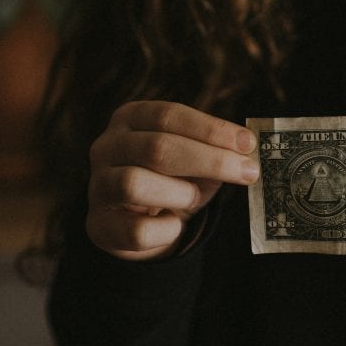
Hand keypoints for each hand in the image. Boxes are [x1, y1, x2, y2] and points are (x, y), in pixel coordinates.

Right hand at [86, 100, 258, 260]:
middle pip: (157, 147)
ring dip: (179, 193)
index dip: (211, 129)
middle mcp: (108, 146)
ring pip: (134, 184)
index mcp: (131, 119)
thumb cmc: (172, 180)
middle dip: (210, 160)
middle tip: (248, 172)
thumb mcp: (194, 160)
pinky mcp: (99, 225)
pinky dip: (166, 230)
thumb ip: (215, 152)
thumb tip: (246, 153)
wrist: (138, 223)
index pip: (169, 115)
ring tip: (194, 198)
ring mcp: (98, 185)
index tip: (248, 144)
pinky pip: (136, 230)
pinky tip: (175, 224)